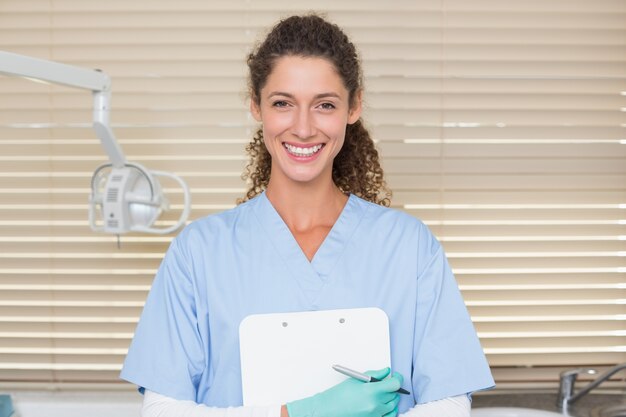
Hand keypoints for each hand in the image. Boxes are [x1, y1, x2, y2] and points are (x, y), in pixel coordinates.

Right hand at [286, 368, 402, 416]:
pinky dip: (390, 410)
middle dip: (392, 387)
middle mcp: (375, 405)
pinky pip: (390, 416)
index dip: (398, 378)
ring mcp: (375, 415)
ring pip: (393, 405)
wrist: (327, 411)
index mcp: (371, 391)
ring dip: (390, 398)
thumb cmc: (338, 395)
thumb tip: (386, 372)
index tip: (396, 376)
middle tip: (385, 384)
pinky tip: (384, 405)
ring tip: (381, 394)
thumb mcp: (356, 380)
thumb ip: (374, 375)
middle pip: (394, 394)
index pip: (395, 384)